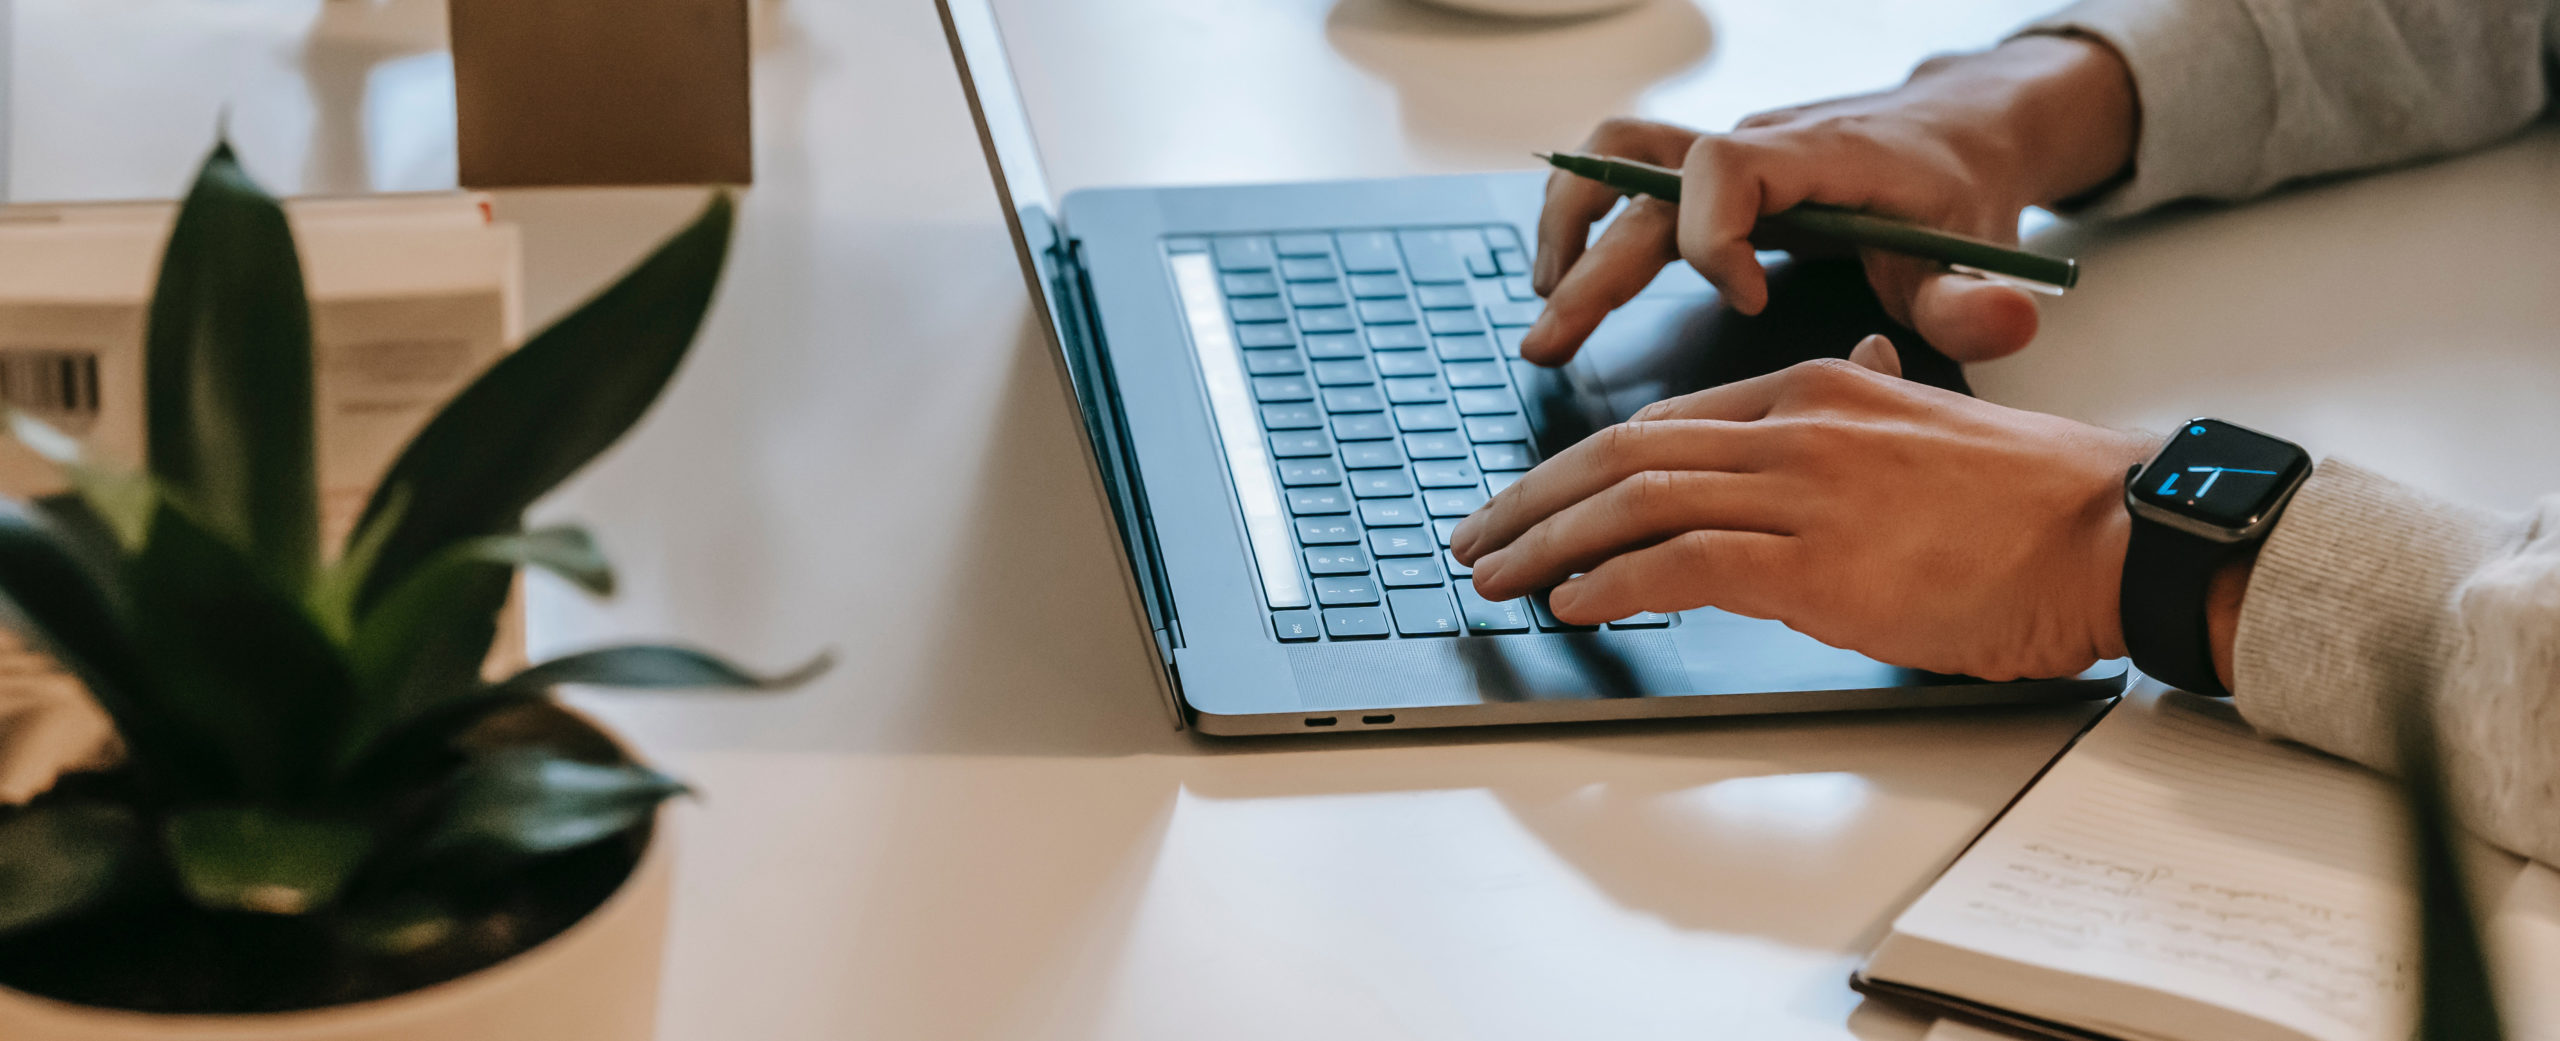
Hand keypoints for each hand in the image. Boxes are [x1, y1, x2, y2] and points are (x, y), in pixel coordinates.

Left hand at [1449, 336, 2157, 681]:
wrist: (2112, 530)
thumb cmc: (2030, 502)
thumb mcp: (1921, 435)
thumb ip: (1856, 423)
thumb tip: (1820, 426)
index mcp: (1814, 390)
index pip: (1662, 425)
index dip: (1577, 467)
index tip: (1530, 504)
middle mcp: (1795, 426)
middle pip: (1623, 453)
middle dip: (1533, 501)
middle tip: (1477, 539)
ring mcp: (1803, 490)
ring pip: (1636, 501)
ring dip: (1550, 544)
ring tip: (1499, 578)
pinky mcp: (1818, 561)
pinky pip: (1685, 561)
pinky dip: (1616, 581)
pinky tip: (1575, 602)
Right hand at [1526, 34, 2135, 366]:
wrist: (1956, 129)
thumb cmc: (1957, 193)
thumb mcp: (1978, 250)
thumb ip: (1978, 298)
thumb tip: (2008, 324)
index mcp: (1816, 156)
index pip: (1728, 170)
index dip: (1716, 238)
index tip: (1746, 301)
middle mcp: (1756, 146)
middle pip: (1644, 177)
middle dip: (1592, 264)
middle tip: (1552, 341)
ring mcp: (1725, 158)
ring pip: (1616, 158)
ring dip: (1569, 225)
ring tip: (1542, 304)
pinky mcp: (1708, 178)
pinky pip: (1624, 175)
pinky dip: (1585, 221)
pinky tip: (1566, 284)